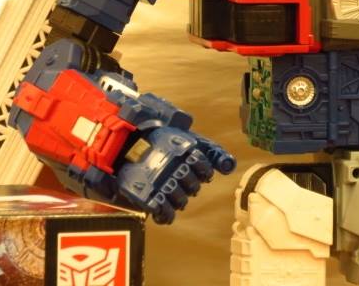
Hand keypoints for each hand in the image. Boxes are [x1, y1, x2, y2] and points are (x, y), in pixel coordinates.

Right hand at [115, 127, 235, 223]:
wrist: (127, 144)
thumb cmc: (166, 144)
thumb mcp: (191, 142)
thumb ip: (214, 154)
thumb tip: (230, 167)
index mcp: (183, 150)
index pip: (203, 166)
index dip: (204, 172)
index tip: (201, 173)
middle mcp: (171, 166)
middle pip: (192, 186)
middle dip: (192, 186)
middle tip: (185, 184)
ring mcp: (158, 181)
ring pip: (179, 199)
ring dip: (180, 200)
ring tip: (175, 194)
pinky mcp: (144, 194)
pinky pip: (161, 211)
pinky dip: (166, 215)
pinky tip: (167, 213)